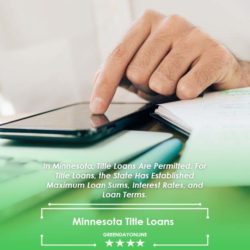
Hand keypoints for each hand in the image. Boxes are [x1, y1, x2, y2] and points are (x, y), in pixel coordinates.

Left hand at [90, 10, 248, 113]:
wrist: (215, 69)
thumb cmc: (175, 69)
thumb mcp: (142, 67)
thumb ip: (118, 71)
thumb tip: (96, 83)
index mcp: (147, 23)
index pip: (118, 57)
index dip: (105, 86)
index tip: (97, 107)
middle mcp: (170, 24)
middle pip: (137, 73)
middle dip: (146, 88)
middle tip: (161, 83)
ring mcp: (194, 36)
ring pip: (160, 82)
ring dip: (166, 92)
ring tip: (178, 83)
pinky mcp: (215, 53)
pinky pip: (186, 88)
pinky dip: (185, 95)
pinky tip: (193, 88)